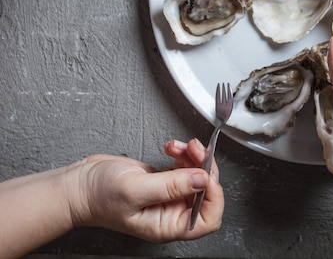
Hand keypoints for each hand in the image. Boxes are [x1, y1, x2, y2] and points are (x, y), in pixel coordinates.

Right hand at [69, 139, 223, 241]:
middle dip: (203, 166)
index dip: (214, 195)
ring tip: (177, 146)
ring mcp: (169, 195)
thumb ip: (171, 186)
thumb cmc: (98, 196)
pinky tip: (170, 147)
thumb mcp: (136, 190)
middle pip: (207, 191)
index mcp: (167, 225)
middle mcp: (172, 212)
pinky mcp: (165, 179)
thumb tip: (202, 179)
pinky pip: (186, 165)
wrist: (79, 184)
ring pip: (198, 174)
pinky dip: (183, 152)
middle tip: (194, 148)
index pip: (208, 217)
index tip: (206, 173)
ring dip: (192, 155)